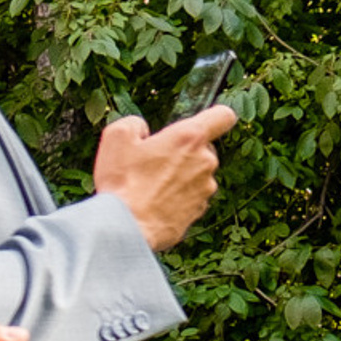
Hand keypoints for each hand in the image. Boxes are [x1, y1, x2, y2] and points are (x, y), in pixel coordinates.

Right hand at [94, 106, 234, 252]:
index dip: (217, 115)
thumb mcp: (117, 136)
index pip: (223, 116)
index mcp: (189, 138)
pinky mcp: (202, 209)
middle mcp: (206, 162)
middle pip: (204, 147)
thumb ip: (135, 124)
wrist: (129, 226)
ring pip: (198, 173)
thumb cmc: (123, 181)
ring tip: (150, 183)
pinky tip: (156, 200)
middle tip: (154, 159)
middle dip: (183, 149)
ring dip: (180, 174)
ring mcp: (207, 188)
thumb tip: (145, 130)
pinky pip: (193, 194)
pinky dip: (179, 194)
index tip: (208, 119)